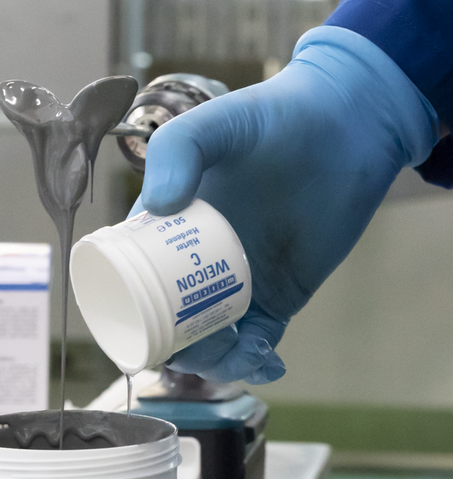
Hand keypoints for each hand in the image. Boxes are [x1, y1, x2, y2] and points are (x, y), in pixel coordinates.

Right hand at [134, 27, 436, 383]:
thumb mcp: (215, 123)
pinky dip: (255, 362)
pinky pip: (257, 341)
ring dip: (218, 362)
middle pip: (167, 322)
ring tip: (246, 349)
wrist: (349, 127)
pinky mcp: (278, 295)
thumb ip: (178, 148)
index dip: (129, 313)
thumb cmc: (275, 116)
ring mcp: (236, 280)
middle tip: (204, 344)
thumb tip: (156, 206)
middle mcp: (194, 259)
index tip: (144, 330)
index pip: (130, 280)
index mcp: (166, 226)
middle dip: (178, 348)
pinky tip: (270, 361)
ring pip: (210, 341)